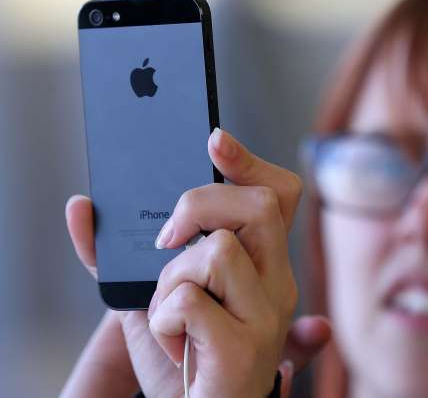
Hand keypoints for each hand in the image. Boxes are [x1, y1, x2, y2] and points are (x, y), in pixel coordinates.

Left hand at [61, 129, 330, 397]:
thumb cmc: (180, 354)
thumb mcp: (147, 292)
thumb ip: (115, 252)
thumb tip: (80, 207)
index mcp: (263, 263)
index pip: (278, 195)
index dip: (249, 162)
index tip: (215, 141)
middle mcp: (277, 283)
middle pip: (256, 205)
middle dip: (197, 206)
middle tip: (166, 240)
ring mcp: (266, 316)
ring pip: (217, 249)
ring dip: (171, 277)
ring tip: (171, 310)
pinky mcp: (244, 349)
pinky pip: (189, 300)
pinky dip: (163, 318)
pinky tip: (175, 342)